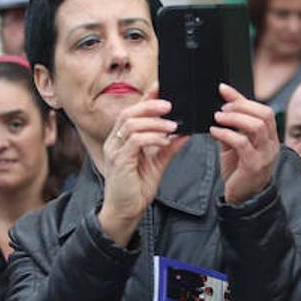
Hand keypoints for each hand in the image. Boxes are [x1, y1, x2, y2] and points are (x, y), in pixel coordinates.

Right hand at [97, 85, 187, 245]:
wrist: (126, 211)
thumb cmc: (137, 188)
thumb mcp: (158, 163)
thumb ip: (169, 146)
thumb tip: (185, 132)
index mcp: (122, 139)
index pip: (132, 112)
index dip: (146, 99)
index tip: (162, 88)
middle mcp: (115, 142)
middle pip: (129, 113)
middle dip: (150, 105)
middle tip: (170, 105)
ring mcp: (115, 151)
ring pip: (131, 124)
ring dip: (154, 122)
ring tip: (172, 125)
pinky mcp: (119, 162)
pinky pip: (135, 142)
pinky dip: (151, 137)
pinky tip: (164, 140)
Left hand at [209, 83, 278, 203]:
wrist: (242, 199)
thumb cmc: (239, 171)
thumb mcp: (235, 144)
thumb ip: (232, 127)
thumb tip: (222, 106)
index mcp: (269, 138)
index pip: (263, 110)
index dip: (242, 99)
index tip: (223, 90)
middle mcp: (271, 145)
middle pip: (264, 114)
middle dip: (241, 106)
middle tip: (222, 109)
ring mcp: (265, 156)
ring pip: (256, 126)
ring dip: (234, 118)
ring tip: (218, 118)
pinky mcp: (253, 166)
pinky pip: (242, 144)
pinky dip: (226, 134)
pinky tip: (214, 132)